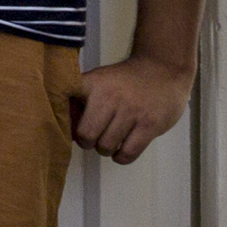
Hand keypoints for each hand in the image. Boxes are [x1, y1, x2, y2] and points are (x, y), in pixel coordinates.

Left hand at [72, 53, 193, 163]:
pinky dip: (121, 157)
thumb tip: (64, 126)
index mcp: (93, 84)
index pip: (67, 105)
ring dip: (105, 150)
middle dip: (88, 142)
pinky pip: (128, 153)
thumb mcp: (99, 81)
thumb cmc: (124, 81)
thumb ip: (78, 99)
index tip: (69, 125)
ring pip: (106, 146)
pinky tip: (122, 150)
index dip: (65, 120)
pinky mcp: (150, 125)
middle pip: (86, 135)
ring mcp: (131, 111)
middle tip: (94, 139)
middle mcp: (110, 96)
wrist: (163, 69)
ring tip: (109, 142)